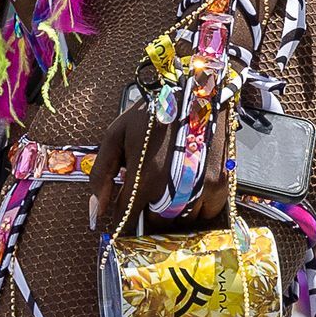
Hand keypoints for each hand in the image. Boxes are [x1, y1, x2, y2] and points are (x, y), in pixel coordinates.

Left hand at [87, 96, 231, 236]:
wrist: (197, 92)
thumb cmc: (153, 112)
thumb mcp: (116, 135)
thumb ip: (102, 175)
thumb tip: (96, 212)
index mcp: (144, 177)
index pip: (126, 218)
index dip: (119, 223)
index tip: (118, 222)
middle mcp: (172, 189)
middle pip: (154, 224)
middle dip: (145, 215)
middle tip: (145, 197)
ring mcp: (199, 189)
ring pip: (180, 223)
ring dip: (171, 216)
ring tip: (166, 193)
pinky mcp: (220, 184)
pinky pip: (205, 215)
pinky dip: (195, 212)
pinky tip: (187, 194)